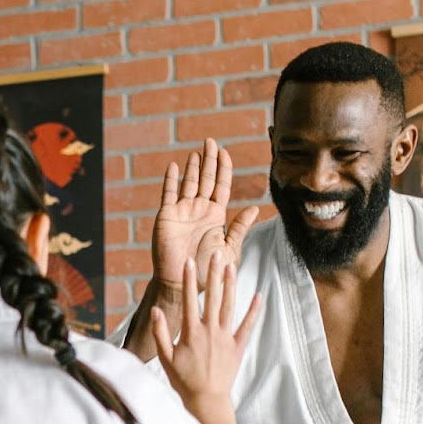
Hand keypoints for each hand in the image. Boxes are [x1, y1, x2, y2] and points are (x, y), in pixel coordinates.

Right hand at [150, 253, 262, 423]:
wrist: (206, 400)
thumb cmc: (183, 380)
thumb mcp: (165, 358)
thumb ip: (160, 333)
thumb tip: (156, 311)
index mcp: (191, 333)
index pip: (189, 300)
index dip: (188, 279)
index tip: (189, 261)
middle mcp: (210, 331)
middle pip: (212, 297)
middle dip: (213, 274)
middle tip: (216, 254)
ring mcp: (225, 338)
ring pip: (229, 306)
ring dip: (231, 286)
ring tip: (231, 266)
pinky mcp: (237, 347)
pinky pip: (247, 326)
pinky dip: (253, 311)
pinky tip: (258, 296)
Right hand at [152, 139, 258, 291]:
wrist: (184, 282)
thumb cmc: (208, 270)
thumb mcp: (229, 249)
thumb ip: (239, 228)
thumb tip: (255, 208)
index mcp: (216, 216)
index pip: (221, 186)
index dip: (223, 169)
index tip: (225, 152)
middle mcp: (200, 210)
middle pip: (206, 179)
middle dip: (209, 160)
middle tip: (211, 141)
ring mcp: (183, 211)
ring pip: (189, 183)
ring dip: (193, 166)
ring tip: (198, 150)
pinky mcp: (167, 216)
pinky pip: (169, 193)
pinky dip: (171, 179)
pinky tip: (175, 166)